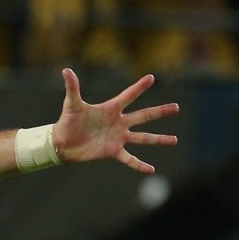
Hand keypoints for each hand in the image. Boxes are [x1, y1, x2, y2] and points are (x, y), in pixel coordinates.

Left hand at [52, 68, 178, 173]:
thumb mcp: (72, 104)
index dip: (139, 87)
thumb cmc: (67, 121)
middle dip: (160, 111)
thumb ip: (72, 87)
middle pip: (143, 115)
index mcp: (111, 109)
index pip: (128, 96)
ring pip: (143, 137)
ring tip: (175, 140)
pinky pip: (129, 159)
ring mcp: (118, 137)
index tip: (151, 77)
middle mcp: (118, 122)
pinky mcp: (112, 151)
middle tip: (176, 107)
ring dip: (159, 139)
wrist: (62, 143)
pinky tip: (151, 169)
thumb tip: (66, 70)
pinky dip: (139, 164)